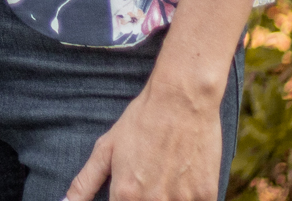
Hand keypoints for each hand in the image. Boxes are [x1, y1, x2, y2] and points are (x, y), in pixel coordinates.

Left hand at [66, 73, 222, 200]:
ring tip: (164, 176)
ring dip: (166, 199)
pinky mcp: (207, 197)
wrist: (182, 100)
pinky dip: (187, 197)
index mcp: (125, 195)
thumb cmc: (141, 121)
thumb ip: (85, 183)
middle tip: (147, 180)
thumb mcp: (106, 149)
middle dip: (142, 200)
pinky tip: (182, 178)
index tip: (128, 192)